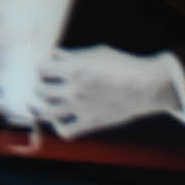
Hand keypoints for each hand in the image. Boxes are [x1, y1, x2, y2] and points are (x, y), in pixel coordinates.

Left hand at [34, 46, 184, 135]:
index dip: (41, 67)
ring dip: (43, 107)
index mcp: (74, 68)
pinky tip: (63, 119)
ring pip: (44, 113)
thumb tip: (55, 54)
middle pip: (38, 90)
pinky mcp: (89, 123)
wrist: (146, 86)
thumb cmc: (123, 65)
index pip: (40, 68)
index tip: (47, 68)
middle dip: (39, 86)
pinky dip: (59, 126)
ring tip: (48, 103)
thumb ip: (72, 55)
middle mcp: (72, 89)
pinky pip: (64, 131)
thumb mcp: (96, 53)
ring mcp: (79, 108)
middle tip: (46, 84)